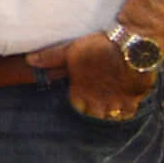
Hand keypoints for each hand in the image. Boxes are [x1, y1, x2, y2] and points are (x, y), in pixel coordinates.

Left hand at [34, 34, 160, 120]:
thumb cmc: (100, 47)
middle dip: (93, 109)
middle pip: (92, 114)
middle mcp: (97, 101)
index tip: (82, 95)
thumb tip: (29, 60)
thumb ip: (51, 58)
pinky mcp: (134, 100)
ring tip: (109, 101)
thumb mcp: (72, 50)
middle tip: (97, 98)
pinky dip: (125, 110)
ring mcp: (116, 103)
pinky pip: (127, 113)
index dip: (79, 101)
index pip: (75, 107)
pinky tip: (124, 101)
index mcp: (80, 92)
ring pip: (109, 116)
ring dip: (108, 111)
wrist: (133, 46)